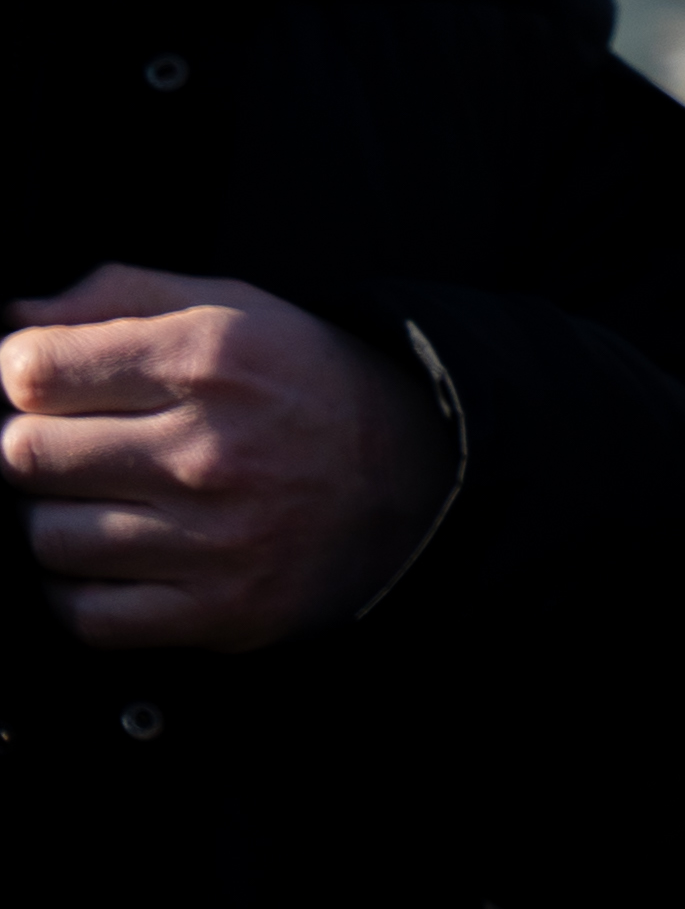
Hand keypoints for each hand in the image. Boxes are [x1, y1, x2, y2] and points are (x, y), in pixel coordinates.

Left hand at [2, 267, 453, 648]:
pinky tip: (116, 559)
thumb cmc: (304, 384)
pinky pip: (87, 614)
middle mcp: (212, 448)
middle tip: (72, 446)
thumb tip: (11, 323)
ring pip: (47, 539)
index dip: (21, 375)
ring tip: (99, 502)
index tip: (47, 384)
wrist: (419, 473)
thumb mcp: (231, 309)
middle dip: (34, 447)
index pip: (31, 372)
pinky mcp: (220, 609)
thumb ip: (119, 294)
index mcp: (210, 358)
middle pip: (26, 456)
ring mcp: (216, 537)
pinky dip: (81, 591)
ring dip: (57, 520)